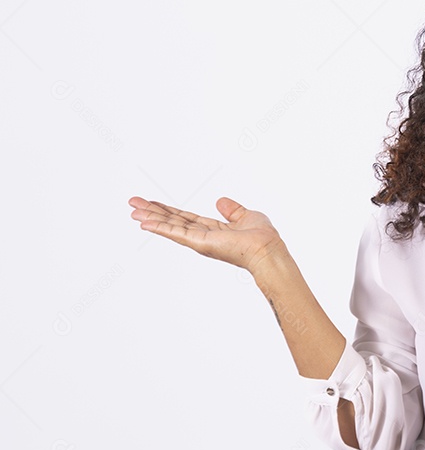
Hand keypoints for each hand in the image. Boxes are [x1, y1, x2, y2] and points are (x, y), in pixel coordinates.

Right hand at [128, 196, 285, 272]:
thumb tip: (220, 200)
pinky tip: (144, 222)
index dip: (169, 211)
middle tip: (133, 203)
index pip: (185, 218)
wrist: (268, 249)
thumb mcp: (246, 216)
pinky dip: (160, 227)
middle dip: (153, 212)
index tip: (151, 203)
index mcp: (213, 230)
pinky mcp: (200, 243)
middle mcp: (203, 236)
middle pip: (173, 221)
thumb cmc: (263, 237)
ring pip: (170, 226)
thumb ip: (232, 210)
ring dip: (151, 218)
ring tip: (132, 211)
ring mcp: (200, 241)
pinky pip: (176, 233)